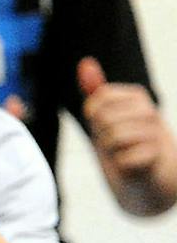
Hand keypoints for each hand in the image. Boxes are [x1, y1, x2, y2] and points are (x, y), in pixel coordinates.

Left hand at [79, 57, 171, 178]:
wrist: (148, 180)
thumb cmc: (125, 147)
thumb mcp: (105, 118)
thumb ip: (96, 93)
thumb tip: (85, 62)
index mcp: (137, 97)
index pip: (97, 100)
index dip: (93, 118)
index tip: (106, 127)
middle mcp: (150, 110)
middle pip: (103, 118)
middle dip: (101, 137)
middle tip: (115, 145)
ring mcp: (156, 132)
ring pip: (112, 138)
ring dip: (112, 153)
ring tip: (124, 154)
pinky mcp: (157, 155)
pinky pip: (123, 158)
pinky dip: (122, 166)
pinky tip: (133, 165)